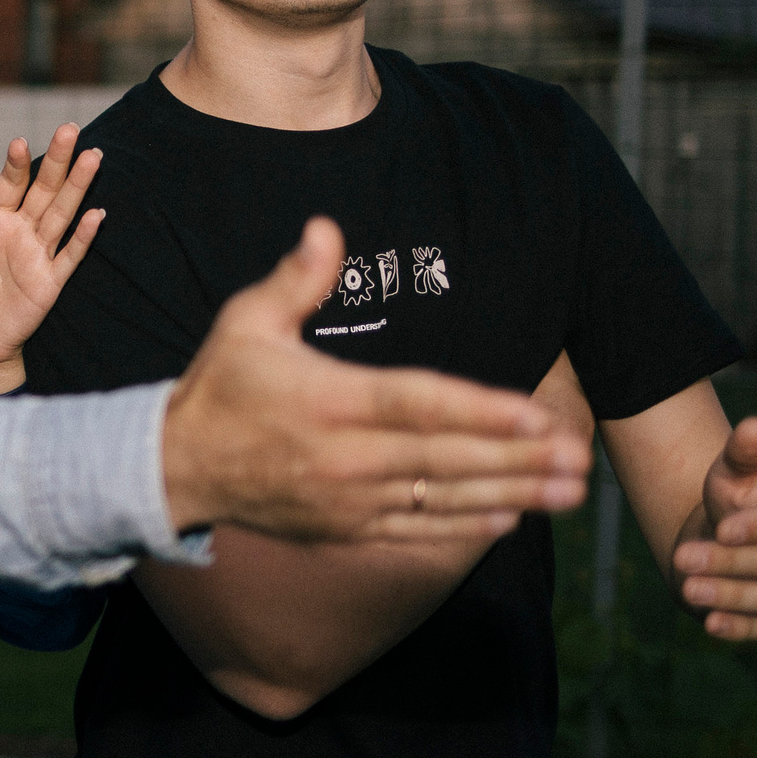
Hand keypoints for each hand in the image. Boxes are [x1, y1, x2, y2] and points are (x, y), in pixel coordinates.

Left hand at [0, 126, 105, 396]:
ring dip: (77, 187)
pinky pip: (70, 255)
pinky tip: (96, 214)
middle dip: (58, 160)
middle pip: (44, 189)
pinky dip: (83, 236)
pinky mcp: (49, 281)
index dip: (16, 164)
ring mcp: (38, 253)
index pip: (9, 184)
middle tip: (71, 129)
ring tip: (93, 157)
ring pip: (62, 213)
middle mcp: (20, 230)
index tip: (20, 142)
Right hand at [162, 218, 590, 541]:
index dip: (480, 411)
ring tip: (569, 491)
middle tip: (580, 456)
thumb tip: (328, 228)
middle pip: (445, 458)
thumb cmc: (220, 386)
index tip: (535, 415)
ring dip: (511, 494)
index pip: (416, 404)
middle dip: (518, 459)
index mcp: (326, 400)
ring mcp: (346, 500)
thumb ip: (296, 278)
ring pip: (441, 499)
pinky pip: (415, 530)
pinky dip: (465, 527)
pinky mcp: (344, 528)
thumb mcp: (246, 321)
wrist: (176, 469)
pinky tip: (510, 518)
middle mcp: (343, 457)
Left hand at [674, 418, 756, 639]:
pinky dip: (741, 628)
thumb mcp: (732, 469)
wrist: (720, 533)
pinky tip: (709, 623)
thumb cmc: (733, 495)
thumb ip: (744, 452)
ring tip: (687, 588)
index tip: (721, 529)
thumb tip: (755, 427)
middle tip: (683, 558)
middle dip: (731, 561)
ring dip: (733, 596)